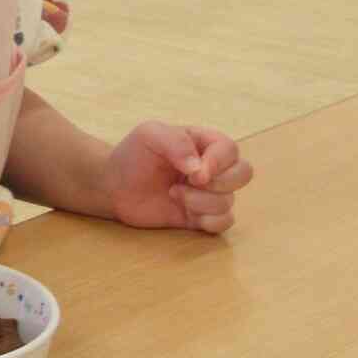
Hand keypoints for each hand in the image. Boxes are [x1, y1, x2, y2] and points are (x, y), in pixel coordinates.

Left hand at [102, 122, 252, 234]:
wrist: (114, 185)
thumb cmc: (133, 154)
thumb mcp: (149, 135)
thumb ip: (176, 143)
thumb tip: (200, 169)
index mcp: (204, 142)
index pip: (230, 150)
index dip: (218, 163)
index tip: (195, 174)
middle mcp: (212, 167)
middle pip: (243, 173)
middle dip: (219, 183)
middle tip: (189, 182)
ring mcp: (208, 193)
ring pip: (229, 201)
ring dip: (201, 202)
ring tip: (173, 194)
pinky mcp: (200, 216)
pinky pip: (224, 222)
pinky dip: (210, 221)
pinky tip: (186, 213)